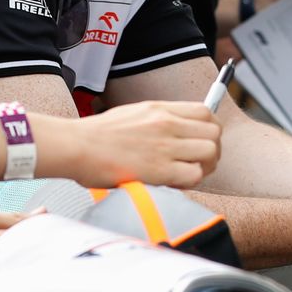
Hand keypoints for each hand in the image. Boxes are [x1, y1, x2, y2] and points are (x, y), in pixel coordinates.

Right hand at [66, 101, 221, 188]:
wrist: (76, 146)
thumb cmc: (97, 135)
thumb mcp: (133, 114)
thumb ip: (157, 119)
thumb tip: (176, 130)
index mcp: (160, 109)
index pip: (206, 111)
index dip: (210, 129)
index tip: (201, 140)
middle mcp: (167, 123)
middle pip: (214, 132)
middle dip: (212, 149)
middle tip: (200, 161)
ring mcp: (165, 146)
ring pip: (210, 152)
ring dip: (205, 166)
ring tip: (188, 173)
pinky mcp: (159, 170)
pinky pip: (194, 175)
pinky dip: (191, 181)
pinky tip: (176, 183)